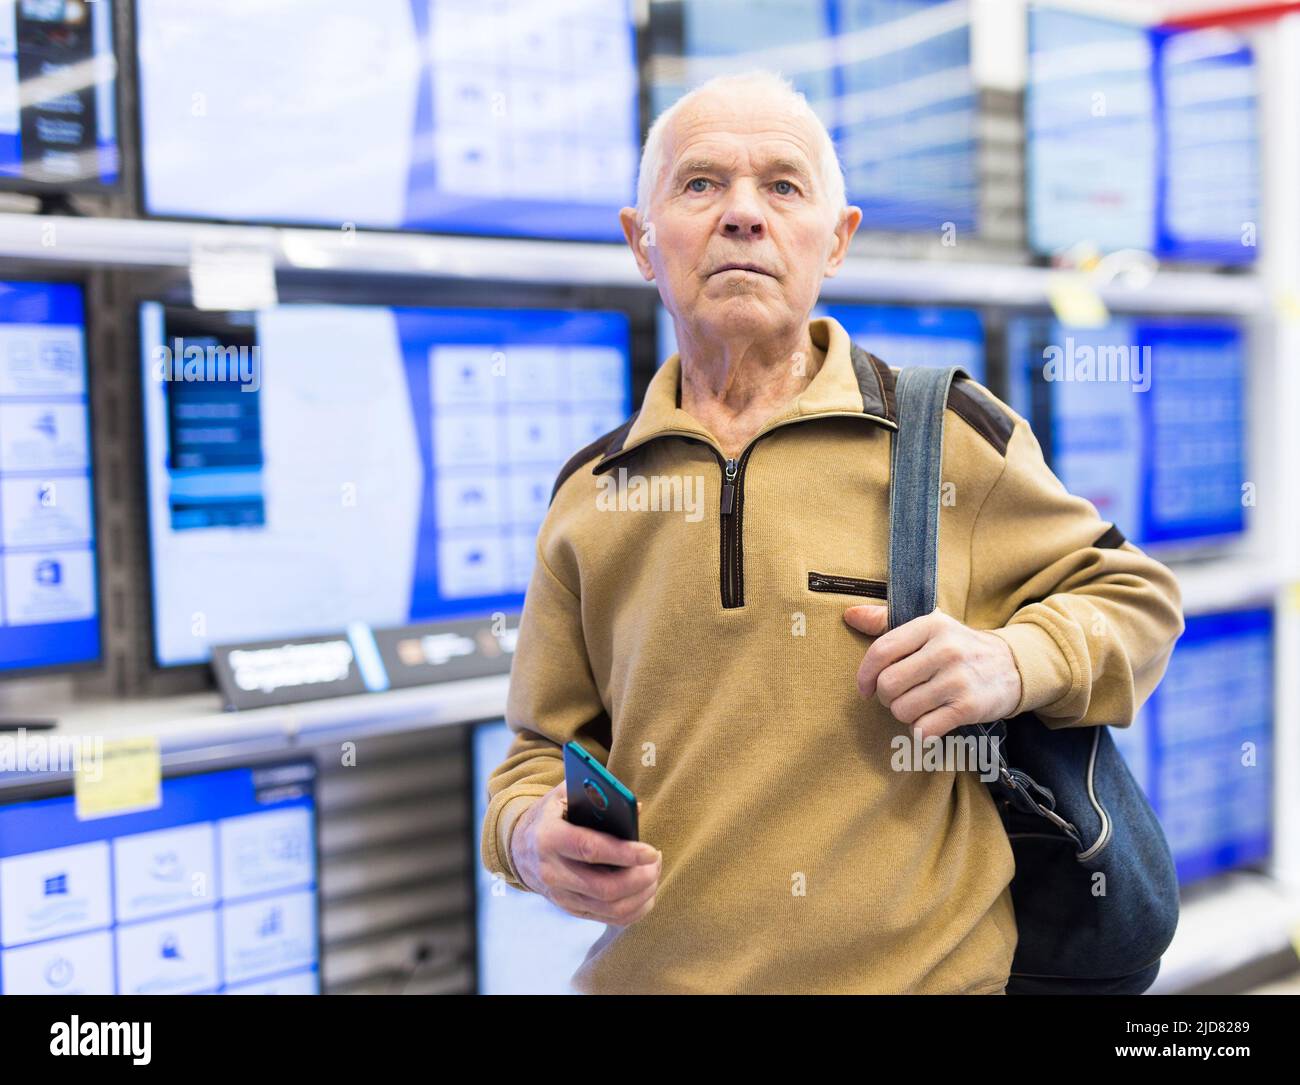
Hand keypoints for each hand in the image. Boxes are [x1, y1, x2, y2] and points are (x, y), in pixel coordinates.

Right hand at [509, 783, 660, 926]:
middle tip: (656, 861)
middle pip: (604, 888)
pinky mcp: (570, 909)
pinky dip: (635, 910)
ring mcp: (560, 896)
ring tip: (654, 873)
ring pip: (610, 908)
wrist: (518, 847)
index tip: (651, 851)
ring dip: (641, 894)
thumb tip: (636, 809)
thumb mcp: (564, 796)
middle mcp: (552, 872)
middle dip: (639, 878)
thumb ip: (596, 796)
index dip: (624, 853)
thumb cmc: (551, 815)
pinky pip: (609, 919)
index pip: (590, 850)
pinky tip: (646, 892)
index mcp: (549, 838)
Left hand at [843, 605, 1021, 737]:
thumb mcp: (929, 626)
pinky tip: (931, 722)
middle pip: (888, 685)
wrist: (1013, 666)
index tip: (865, 688)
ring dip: (904, 715)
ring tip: (919, 706)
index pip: (882, 651)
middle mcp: (945, 649)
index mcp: (931, 625)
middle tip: (899, 696)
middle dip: (886, 698)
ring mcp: (959, 679)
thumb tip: (850, 615)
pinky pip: (925, 728)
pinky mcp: (970, 706)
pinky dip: (922, 731)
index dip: (865, 675)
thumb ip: (887, 622)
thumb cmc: (959, 647)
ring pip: (904, 709)